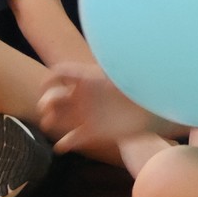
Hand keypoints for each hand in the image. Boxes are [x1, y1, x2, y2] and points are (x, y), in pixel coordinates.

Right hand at [39, 62, 154, 154]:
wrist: (153, 112)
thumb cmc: (138, 88)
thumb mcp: (121, 73)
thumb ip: (109, 63)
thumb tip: (102, 50)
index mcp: (86, 80)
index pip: (60, 75)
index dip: (50, 79)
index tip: (44, 87)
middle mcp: (83, 97)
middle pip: (54, 98)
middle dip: (46, 103)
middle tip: (46, 109)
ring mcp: (86, 116)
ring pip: (59, 119)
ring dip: (50, 122)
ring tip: (49, 125)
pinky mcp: (92, 134)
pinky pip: (72, 140)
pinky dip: (65, 144)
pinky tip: (62, 146)